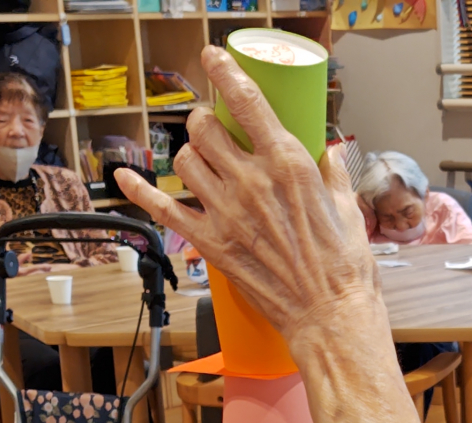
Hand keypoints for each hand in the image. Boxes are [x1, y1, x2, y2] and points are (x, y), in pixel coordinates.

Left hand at [115, 45, 377, 349]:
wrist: (329, 316)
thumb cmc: (344, 268)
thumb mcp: (347, 209)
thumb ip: (333, 174)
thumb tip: (328, 153)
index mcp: (288, 164)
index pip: (247, 100)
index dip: (224, 71)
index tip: (213, 57)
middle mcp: (251, 182)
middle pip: (205, 127)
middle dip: (205, 120)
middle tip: (213, 127)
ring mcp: (227, 212)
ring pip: (184, 160)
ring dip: (189, 154)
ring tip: (202, 161)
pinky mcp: (211, 243)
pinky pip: (162, 208)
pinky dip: (138, 190)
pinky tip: (124, 176)